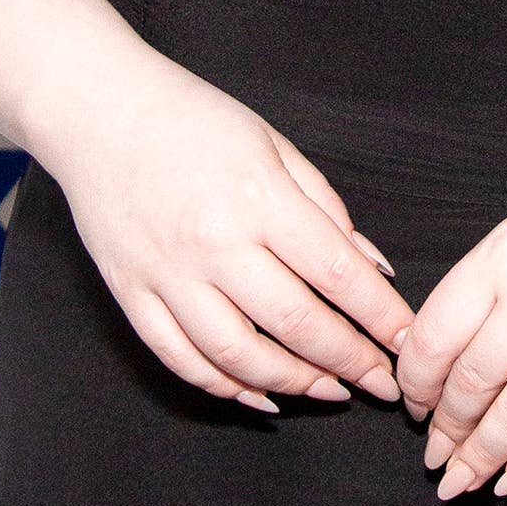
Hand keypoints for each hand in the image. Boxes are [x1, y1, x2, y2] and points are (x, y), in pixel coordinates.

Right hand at [53, 62, 414, 412]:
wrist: (98, 111)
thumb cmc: (193, 120)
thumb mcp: (273, 145)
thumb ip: (325, 207)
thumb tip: (373, 269)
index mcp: (257, 196)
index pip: (336, 272)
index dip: (380, 317)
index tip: (408, 343)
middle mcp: (213, 242)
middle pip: (296, 324)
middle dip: (350, 362)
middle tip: (384, 384)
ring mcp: (167, 274)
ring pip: (239, 356)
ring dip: (295, 383)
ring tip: (331, 390)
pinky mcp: (132, 294)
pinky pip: (182, 359)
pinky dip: (225, 387)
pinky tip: (262, 394)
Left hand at [393, 149, 506, 499]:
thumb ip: (486, 283)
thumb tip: (441, 347)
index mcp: (503, 259)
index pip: (435, 337)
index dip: (416, 382)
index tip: (414, 403)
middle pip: (470, 385)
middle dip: (445, 430)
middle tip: (435, 453)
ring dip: (480, 458)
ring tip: (460, 480)